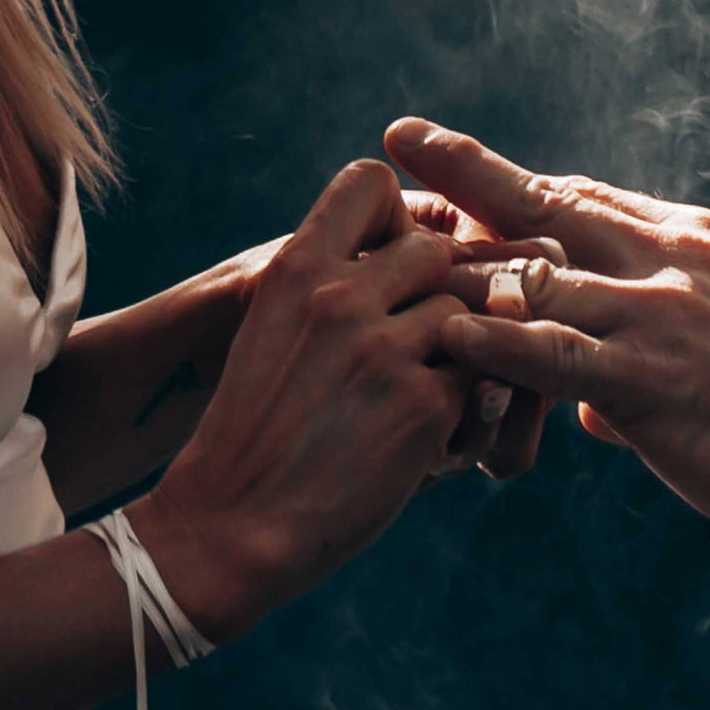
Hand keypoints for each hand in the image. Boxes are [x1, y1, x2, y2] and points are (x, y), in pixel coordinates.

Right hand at [135, 159, 465, 635]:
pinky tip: (431, 439)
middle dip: (435, 294)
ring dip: (456, 356)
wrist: (228, 528)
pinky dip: (466, 410)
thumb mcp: (273, 327)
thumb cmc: (256, 429)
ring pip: (466, 315)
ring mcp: (383, 350)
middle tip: (414, 348)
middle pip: (435, 250)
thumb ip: (333, 282)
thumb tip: (417, 247)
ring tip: (420, 398)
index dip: (396, 216)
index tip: (389, 264)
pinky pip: (480, 381)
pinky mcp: (421, 408)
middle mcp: (339, 296)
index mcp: (295, 268)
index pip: (369, 182)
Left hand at [384, 121, 709, 547]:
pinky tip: (449, 337)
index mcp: (688, 242)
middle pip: (548, 200)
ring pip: (537, 272)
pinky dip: (495, 344)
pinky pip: (553, 354)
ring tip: (392, 247)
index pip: (586, 196)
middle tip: (402, 141)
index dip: (516, 183)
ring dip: (461, 266)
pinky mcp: (648, 378)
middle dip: (469, 170)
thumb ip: (647, 358)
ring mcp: (654, 315)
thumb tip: (589, 406)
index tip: (459, 163)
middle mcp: (666, 259)